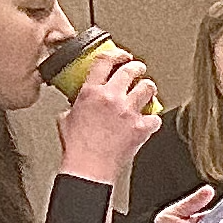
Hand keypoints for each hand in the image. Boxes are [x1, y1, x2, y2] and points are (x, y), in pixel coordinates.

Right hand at [54, 48, 163, 182]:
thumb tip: (79, 103)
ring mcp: (128, 112)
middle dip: (136, 67)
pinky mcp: (141, 128)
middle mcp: (111, 98)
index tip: (121, 54)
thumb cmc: (76, 148)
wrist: (88, 168)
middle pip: (131, 70)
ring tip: (146, 90)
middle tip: (137, 69)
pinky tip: (149, 120)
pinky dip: (153, 118)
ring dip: (148, 87)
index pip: (105, 61)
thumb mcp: (66, 118)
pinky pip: (156, 117)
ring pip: (148, 87)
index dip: (116, 53)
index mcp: (91, 92)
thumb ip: (76, 105)